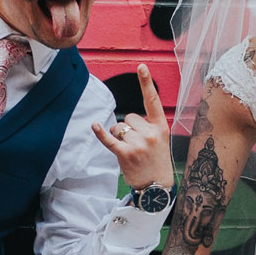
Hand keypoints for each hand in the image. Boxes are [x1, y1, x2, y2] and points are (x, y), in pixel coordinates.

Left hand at [92, 65, 172, 190]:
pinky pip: (110, 140)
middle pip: (128, 117)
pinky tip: (94, 125)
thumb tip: (127, 121)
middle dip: (128, 129)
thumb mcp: (160, 141)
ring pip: (118, 128)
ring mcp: (139, 144)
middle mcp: (151, 133)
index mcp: (161, 127)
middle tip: (138, 146)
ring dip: (119, 137)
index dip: (146, 83)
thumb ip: (148, 126)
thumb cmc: (156, 161)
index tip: (141, 66)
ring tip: (131, 152)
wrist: (158, 188)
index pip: (153, 101)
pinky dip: (101, 133)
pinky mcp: (126, 154)